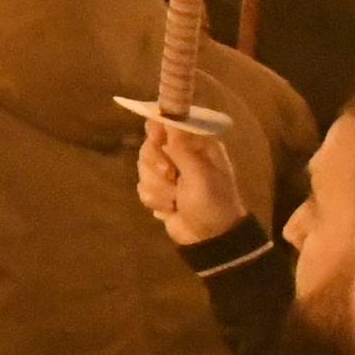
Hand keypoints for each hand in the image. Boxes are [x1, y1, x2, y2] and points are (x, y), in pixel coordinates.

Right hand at [137, 117, 248, 244]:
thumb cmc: (212, 202)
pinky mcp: (158, 189)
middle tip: (169, 175)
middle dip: (156, 164)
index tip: (155, 139)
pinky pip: (142, 185)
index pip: (169, 124)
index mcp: (197, 145)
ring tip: (174, 199)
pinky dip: (154, 198)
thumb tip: (170, 116)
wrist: (209, 237)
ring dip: (157, 186)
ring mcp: (168, 172)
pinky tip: (169, 207)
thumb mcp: (199, 174)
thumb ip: (181, 146)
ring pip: (142, 167)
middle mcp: (181, 154)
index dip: (158, 129)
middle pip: (149, 145)